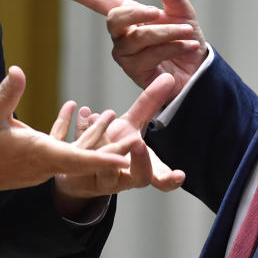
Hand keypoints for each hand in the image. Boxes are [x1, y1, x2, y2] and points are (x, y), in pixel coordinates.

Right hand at [0, 66, 128, 196]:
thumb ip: (6, 93)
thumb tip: (19, 70)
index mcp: (39, 155)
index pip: (78, 159)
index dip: (103, 158)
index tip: (126, 158)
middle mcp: (44, 165)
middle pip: (84, 157)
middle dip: (109, 146)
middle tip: (136, 136)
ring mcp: (39, 167)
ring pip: (73, 153)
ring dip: (91, 136)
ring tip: (109, 115)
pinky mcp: (32, 164)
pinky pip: (58, 149)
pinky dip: (68, 133)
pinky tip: (72, 110)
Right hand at [51, 0, 207, 93]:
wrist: (198, 70)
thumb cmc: (186, 39)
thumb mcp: (182, 12)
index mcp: (129, 14)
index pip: (97, 0)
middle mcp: (121, 34)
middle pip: (114, 19)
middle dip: (136, 13)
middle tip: (158, 13)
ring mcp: (125, 54)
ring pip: (137, 38)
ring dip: (165, 33)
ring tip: (187, 33)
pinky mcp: (134, 72)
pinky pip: (149, 56)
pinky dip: (171, 47)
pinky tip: (188, 45)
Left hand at [51, 73, 184, 206]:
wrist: (79, 164)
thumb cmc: (111, 147)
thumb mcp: (131, 125)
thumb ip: (149, 105)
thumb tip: (168, 78)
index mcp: (140, 169)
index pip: (160, 179)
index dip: (169, 179)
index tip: (179, 175)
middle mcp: (123, 177)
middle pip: (138, 176)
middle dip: (141, 161)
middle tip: (139, 143)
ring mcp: (100, 175)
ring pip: (107, 165)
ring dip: (108, 143)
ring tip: (111, 119)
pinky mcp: (78, 168)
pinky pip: (81, 150)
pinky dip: (83, 129)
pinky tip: (86, 113)